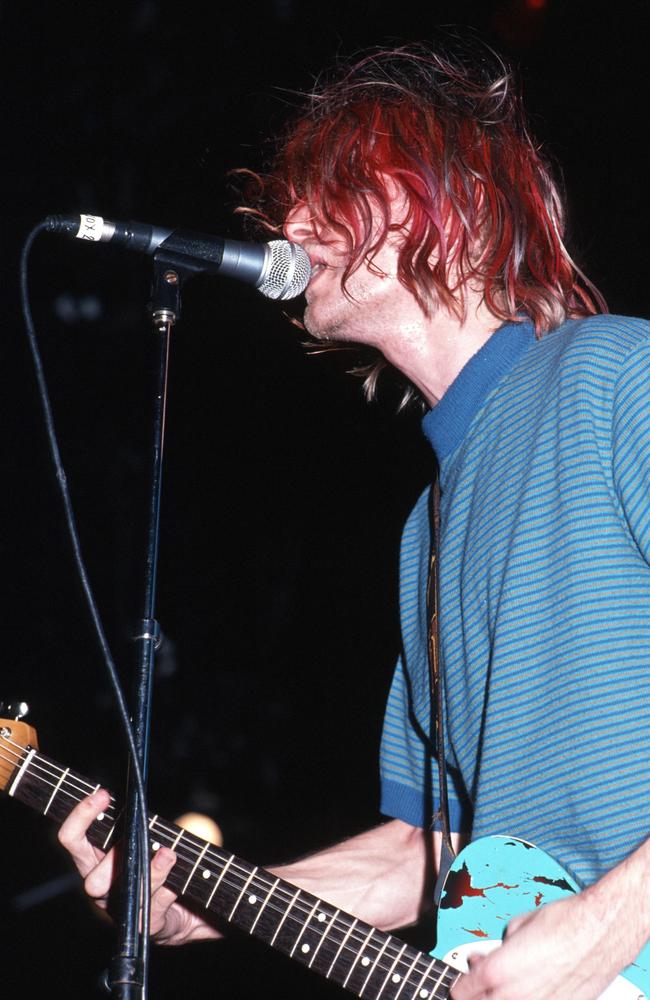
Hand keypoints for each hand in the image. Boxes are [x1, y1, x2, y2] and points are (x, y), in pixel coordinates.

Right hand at [57, 790, 213, 944]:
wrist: (183, 905)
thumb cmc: (155, 860)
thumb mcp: (142, 835)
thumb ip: (133, 822)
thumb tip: (135, 799)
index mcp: (94, 861)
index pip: (72, 839)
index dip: (81, 816)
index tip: (103, 795)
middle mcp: (101, 888)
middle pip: (91, 880)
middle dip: (112, 860)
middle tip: (133, 839)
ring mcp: (122, 909)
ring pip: (128, 894)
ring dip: (151, 872)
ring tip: (168, 854)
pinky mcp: (146, 923)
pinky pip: (154, 906)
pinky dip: (168, 888)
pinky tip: (178, 881)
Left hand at [450, 891, 628, 999]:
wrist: (600, 932)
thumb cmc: (564, 924)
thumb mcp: (517, 926)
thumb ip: (497, 949)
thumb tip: (489, 958)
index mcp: (498, 971)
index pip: (461, 991)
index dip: (461, 983)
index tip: (465, 978)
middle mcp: (515, 996)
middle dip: (478, 993)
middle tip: (482, 982)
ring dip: (501, 997)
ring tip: (510, 984)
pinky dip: (527, 998)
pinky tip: (533, 989)